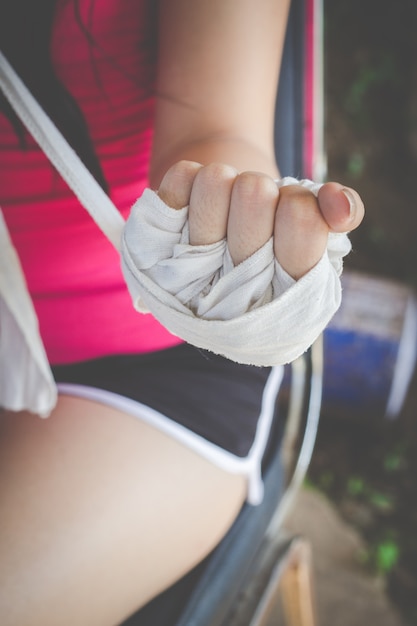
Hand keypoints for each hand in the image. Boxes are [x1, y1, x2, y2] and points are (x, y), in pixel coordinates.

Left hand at [157, 160, 363, 279]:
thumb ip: (343, 212)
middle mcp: (236, 284)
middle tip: (254, 208)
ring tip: (225, 206)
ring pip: (214, 181)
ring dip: (224, 181)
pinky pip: (178, 179)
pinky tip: (193, 203)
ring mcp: (192, 262)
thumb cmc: (275, 225)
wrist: (219, 224)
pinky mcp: (157, 237)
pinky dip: (188, 178)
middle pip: (254, 192)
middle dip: (259, 189)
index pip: (302, 220)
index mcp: (284, 287)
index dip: (297, 204)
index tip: (291, 210)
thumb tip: (340, 208)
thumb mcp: (316, 225)